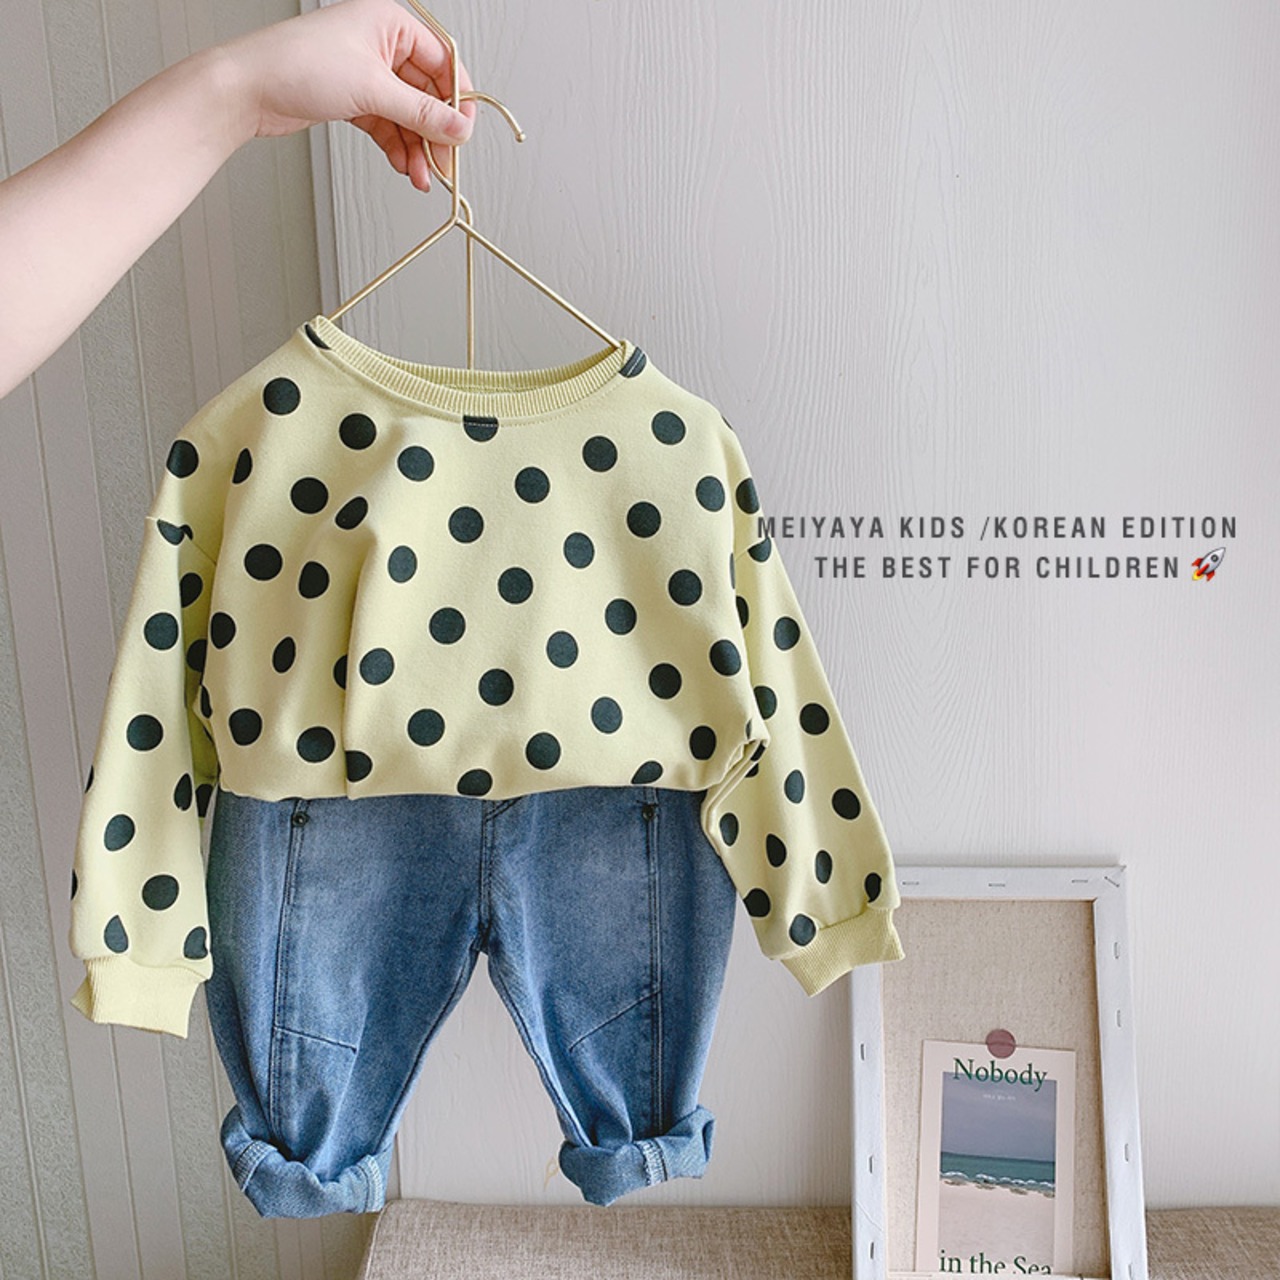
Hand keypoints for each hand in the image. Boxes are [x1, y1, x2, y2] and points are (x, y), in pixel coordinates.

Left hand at [217, 0, 477, 191]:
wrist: (248, 88)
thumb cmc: (296, 65)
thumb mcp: (373, 89)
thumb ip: (422, 113)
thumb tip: (458, 129)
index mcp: (388, 23)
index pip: (442, 62)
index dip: (457, 100)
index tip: (463, 132)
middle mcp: (379, 44)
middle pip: (426, 94)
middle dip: (434, 133)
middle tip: (443, 163)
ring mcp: (365, 72)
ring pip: (406, 115)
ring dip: (416, 148)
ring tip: (421, 175)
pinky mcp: (352, 97)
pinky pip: (387, 125)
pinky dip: (397, 147)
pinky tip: (403, 166)